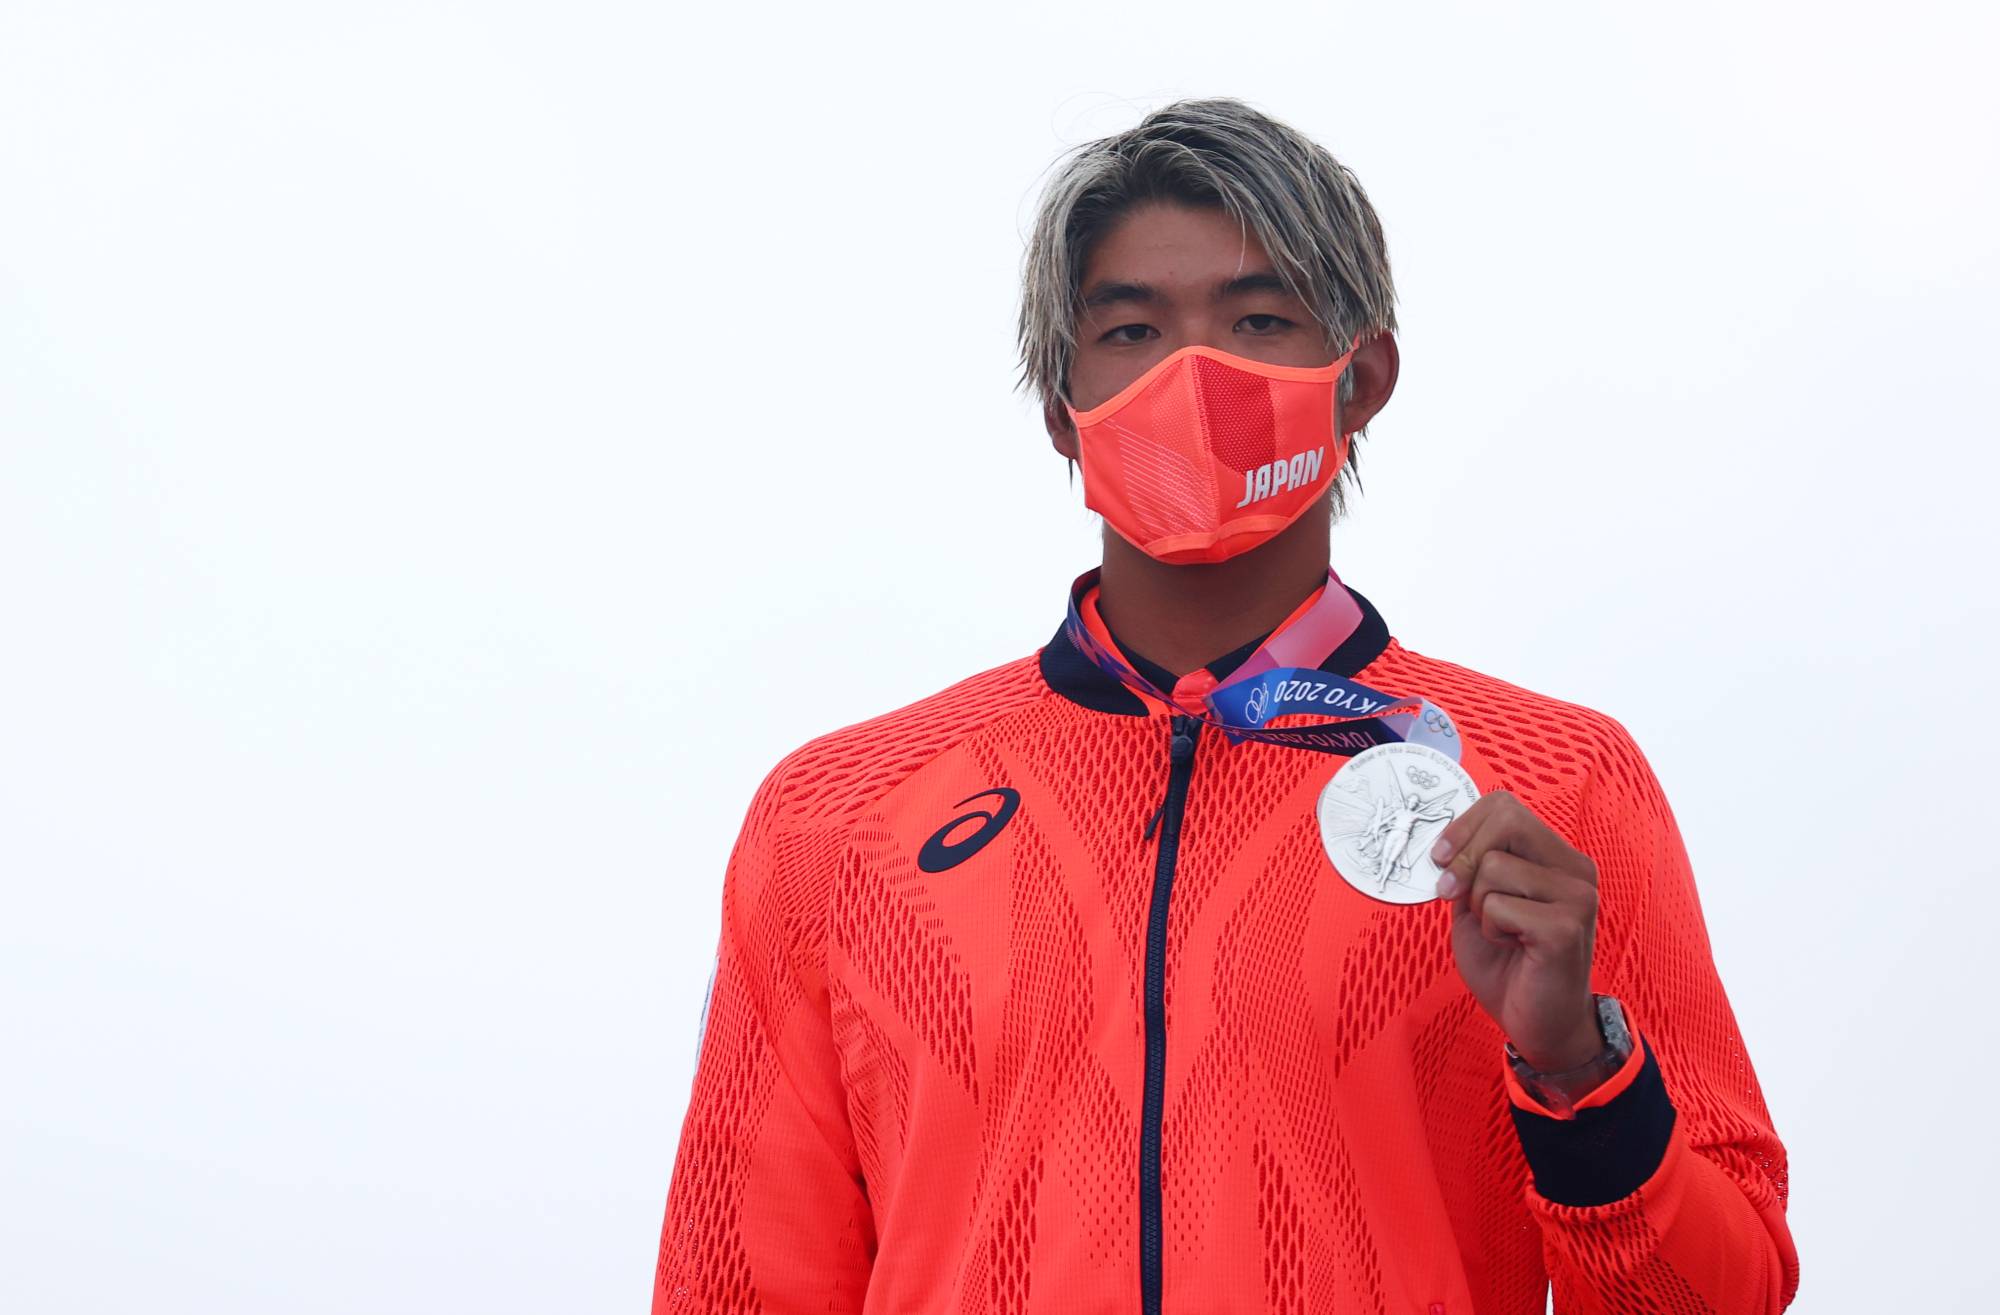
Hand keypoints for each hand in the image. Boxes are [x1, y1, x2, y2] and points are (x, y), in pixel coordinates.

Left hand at [1429, 791, 1600, 1071]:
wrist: (1537, 1023)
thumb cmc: (1508, 964)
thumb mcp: (1476, 905)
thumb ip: (1466, 869)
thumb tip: (1440, 843)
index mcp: (1556, 857)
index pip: (1505, 805)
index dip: (1463, 825)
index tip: (1440, 857)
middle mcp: (1575, 869)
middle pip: (1505, 821)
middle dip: (1464, 857)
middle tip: (1453, 894)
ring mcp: (1577, 896)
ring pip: (1494, 867)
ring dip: (1478, 905)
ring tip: (1501, 932)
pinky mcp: (1566, 927)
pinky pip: (1498, 906)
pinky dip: (1490, 930)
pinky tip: (1512, 947)